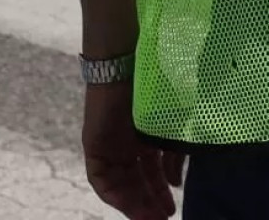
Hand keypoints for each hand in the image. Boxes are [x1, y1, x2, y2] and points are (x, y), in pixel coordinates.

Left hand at [82, 82, 183, 218]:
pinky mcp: (94, 146)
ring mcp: (110, 148)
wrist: (128, 65)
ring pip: (120, 185)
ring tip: (147, 218)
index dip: (161, 195)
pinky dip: (112, 192)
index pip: (153, 176)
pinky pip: (100, 178)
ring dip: (132, 204)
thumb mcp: (169, 129)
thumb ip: (172, 157)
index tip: (172, 211)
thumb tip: (174, 185)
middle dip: (148, 205)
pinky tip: (126, 203)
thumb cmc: (155, 91)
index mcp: (147, 142)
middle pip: (137, 184)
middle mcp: (128, 148)